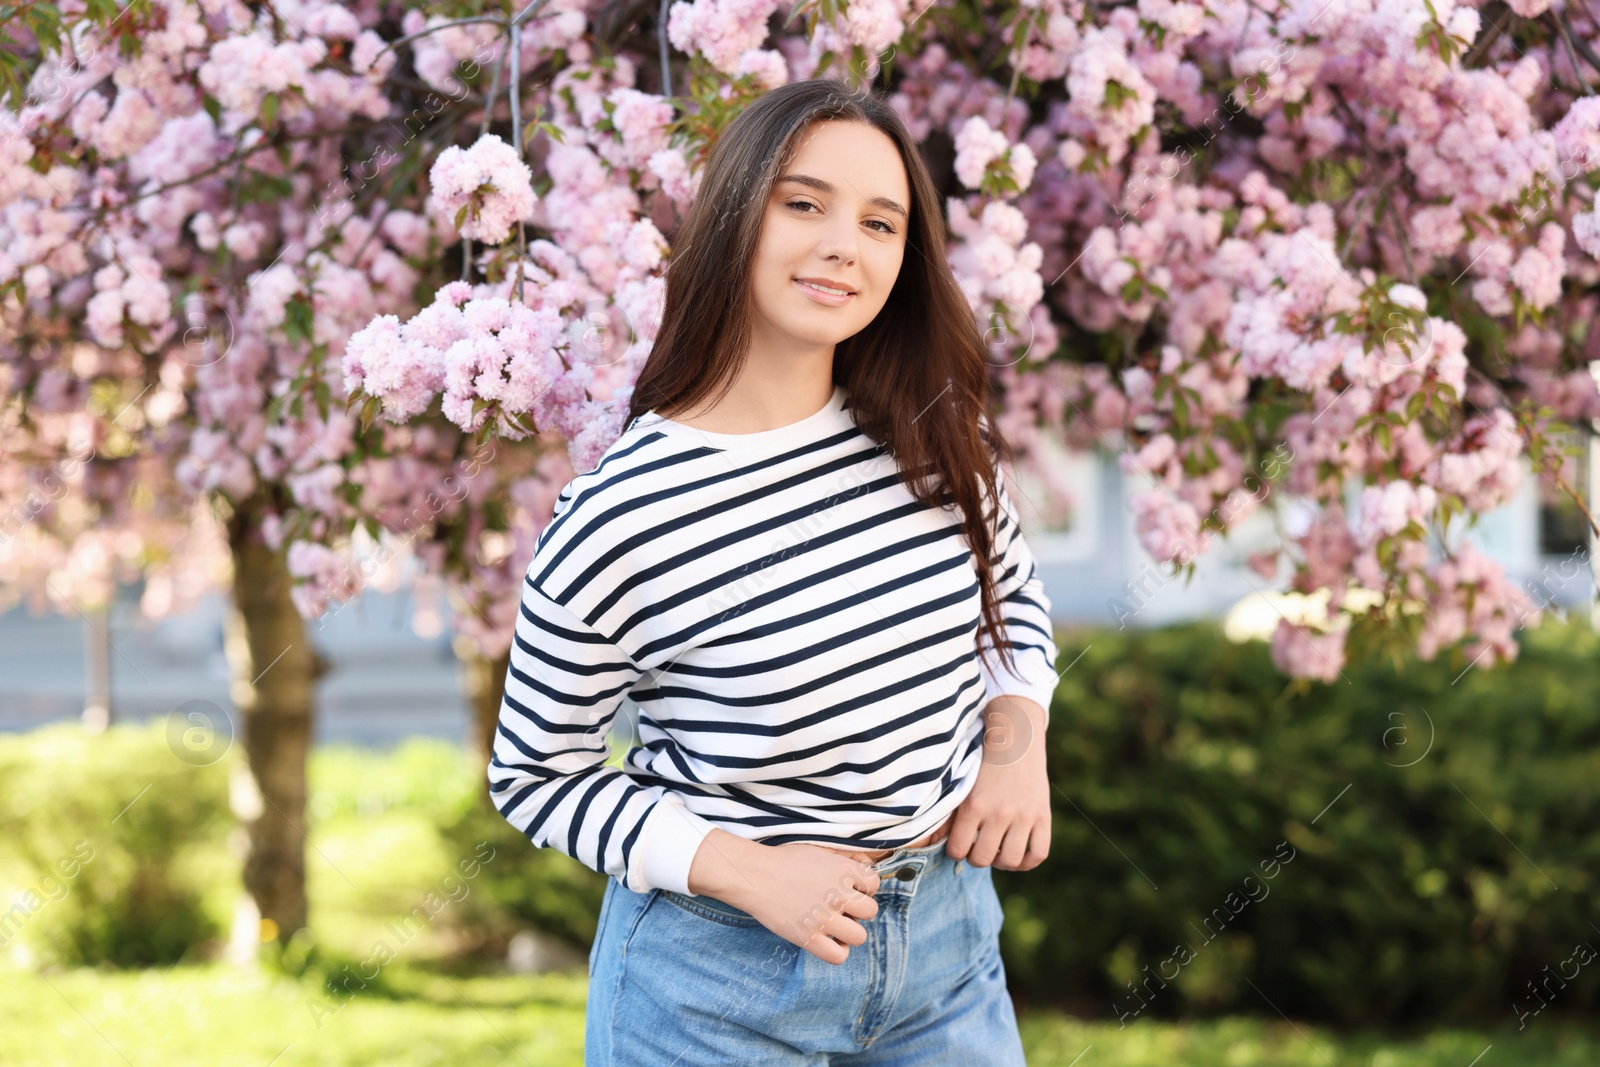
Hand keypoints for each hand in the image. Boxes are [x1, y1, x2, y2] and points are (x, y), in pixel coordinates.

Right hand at [687, 830, 881, 964]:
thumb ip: (846, 859)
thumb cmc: (785, 861)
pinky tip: (828, 940)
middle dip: (858, 910)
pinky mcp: (807, 938)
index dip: (863, 888)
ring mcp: (823, 918)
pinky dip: (838, 951)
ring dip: (850, 932)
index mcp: (842, 870)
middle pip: (871, 911)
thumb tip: (867, 865)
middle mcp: (838, 894)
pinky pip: (838, 956)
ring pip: (860, 936)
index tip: (849, 889)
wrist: (754, 875)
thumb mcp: (820, 851)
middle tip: (840, 908)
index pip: (874, 884)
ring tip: (835, 925)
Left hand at [945, 695, 1050, 870]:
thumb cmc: (984, 764)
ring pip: (1010, 861)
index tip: (960, 844)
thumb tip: (934, 841)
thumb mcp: (963, 785)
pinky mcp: (1043, 816)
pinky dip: (1027, 863)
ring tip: (998, 851)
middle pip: (982, 859)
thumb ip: (949, 815)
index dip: (956, 851)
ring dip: (1001, 862)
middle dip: (977, 858)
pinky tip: (1018, 855)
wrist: (1016, 739)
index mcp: (974, 805)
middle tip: (978, 847)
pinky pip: (1038, 854)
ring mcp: (1024, 816)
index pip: (958, 850)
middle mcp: (999, 813)